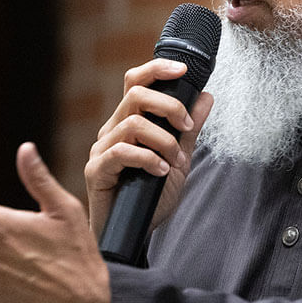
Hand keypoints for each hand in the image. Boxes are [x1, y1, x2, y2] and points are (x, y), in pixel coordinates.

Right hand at [85, 58, 213, 235]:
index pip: (136, 82)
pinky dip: (147, 159)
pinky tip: (160, 172)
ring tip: (175, 162)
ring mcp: (101, 149)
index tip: (184, 70)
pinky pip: (121, 152)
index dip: (157, 69)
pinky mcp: (96, 170)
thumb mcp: (179, 159)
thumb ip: (190, 129)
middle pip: (135, 94)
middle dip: (169, 106)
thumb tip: (206, 96)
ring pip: (133, 124)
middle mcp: (113, 130)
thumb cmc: (151, 197)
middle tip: (187, 127)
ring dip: (164, 141)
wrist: (135, 233)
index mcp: (129, 122)